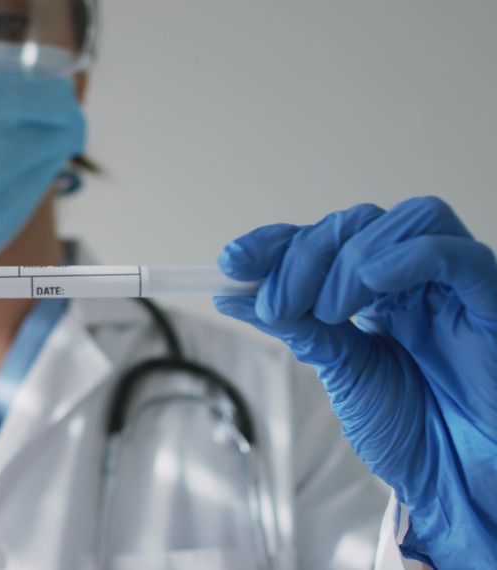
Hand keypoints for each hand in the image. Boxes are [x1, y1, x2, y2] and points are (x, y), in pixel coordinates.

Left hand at [214, 197, 496, 567]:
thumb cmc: (411, 430)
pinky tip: (372, 281)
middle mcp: (416, 277)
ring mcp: (454, 285)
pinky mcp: (490, 301)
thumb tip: (234, 295)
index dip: (276, 242)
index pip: (323, 239)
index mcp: (376, 290)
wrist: (456, 480)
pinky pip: (456, 256)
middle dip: (303, 256)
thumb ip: (298, 327)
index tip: (231, 261)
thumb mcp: (342, 371)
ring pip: (407, 221)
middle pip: (357, 224)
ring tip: (328, 312)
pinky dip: (408, 256)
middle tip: (276, 304)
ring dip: (350, 259)